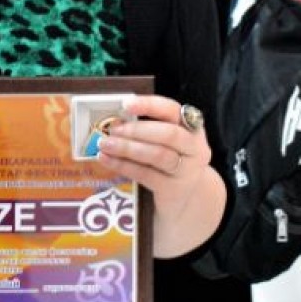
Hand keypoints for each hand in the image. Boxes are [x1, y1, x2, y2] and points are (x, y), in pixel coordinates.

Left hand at [91, 95, 210, 199]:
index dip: (149, 105)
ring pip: (158, 155)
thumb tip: (116, 119)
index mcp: (191, 127)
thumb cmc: (170, 161)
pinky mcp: (174, 189)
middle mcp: (194, 147)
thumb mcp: (167, 142)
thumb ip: (148, 128)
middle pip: (169, 134)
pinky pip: (146, 174)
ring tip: (105, 144)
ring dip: (127, 148)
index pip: (172, 110)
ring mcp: (187, 170)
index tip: (126, 104)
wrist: (186, 197)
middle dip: (137, 130)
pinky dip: (123, 165)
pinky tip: (107, 160)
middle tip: (113, 130)